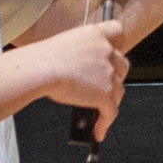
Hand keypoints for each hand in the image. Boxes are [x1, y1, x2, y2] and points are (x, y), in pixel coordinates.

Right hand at [27, 10, 128, 136]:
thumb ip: (79, 52)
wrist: (39, 69)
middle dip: (114, 76)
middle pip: (122, 64)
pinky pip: (111, 113)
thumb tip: (80, 67)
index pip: (117, 31)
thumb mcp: (64, 44)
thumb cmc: (42, 59)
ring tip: (97, 108)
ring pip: (119, 89)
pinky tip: (98, 131)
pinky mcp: (105, 94)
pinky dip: (104, 123)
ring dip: (110, 99)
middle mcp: (105, 51)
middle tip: (100, 84)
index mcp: (95, 34)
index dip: (117, 44)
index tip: (113, 51)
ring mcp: (108, 73)